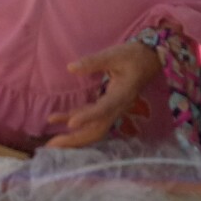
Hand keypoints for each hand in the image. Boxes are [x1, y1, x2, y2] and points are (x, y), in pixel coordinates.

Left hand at [45, 40, 160, 148]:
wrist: (149, 59)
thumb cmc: (133, 56)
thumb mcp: (114, 55)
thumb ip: (93, 62)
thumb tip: (70, 68)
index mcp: (121, 95)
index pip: (103, 110)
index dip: (88, 117)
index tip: (71, 123)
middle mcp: (117, 107)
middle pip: (97, 130)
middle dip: (76, 140)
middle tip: (53, 146)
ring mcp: (112, 109)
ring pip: (93, 128)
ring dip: (73, 136)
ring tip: (51, 141)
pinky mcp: (107, 106)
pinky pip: (90, 119)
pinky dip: (73, 120)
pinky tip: (55, 119)